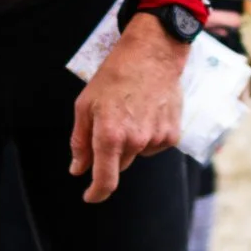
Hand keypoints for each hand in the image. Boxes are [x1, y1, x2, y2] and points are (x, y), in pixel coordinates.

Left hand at [71, 15, 186, 202]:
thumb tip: (77, 169)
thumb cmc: (114, 76)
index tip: (90, 196)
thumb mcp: (86, 104)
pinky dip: (149, 135)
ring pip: (138, 154)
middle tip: (111, 123)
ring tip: (132, 110)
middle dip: (112, 153)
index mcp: (110, 136)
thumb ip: (80, 141)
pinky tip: (148, 112)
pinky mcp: (173, 135)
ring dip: (132, 142)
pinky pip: (155, 146)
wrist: (153, 54)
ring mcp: (157, 139)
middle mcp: (135, 141)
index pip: (105, 181)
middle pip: (120, 165)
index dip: (96, 193)